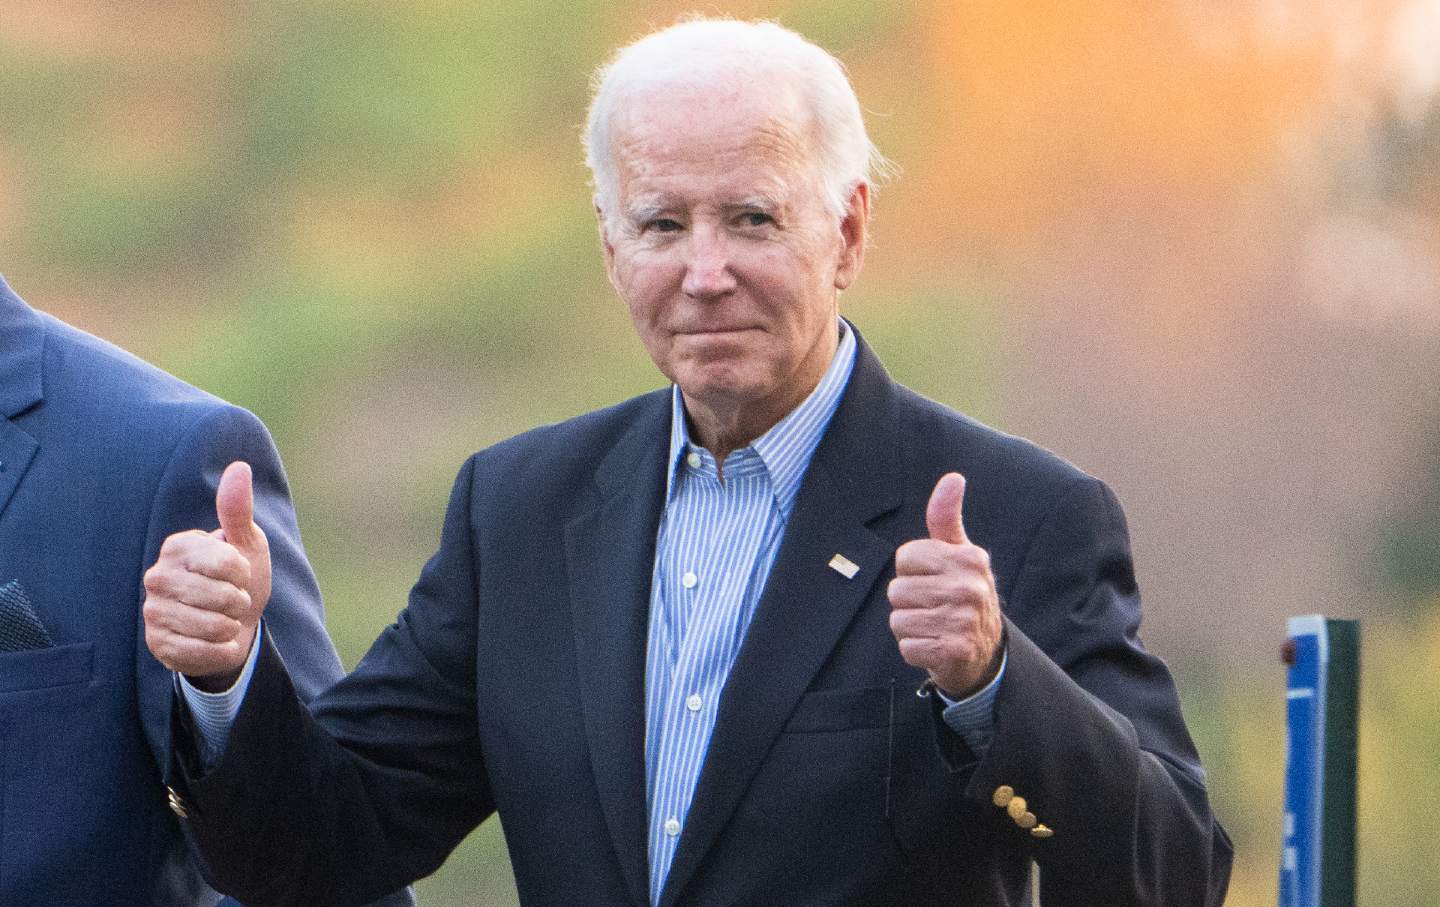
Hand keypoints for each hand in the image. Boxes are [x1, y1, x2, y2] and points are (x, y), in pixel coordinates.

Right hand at [143, 461, 272, 690]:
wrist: (233, 626)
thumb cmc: (239, 580)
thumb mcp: (246, 544)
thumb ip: (238, 509)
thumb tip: (239, 467)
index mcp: (178, 547)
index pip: (225, 562)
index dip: (243, 572)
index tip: (239, 572)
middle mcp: (158, 576)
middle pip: (221, 596)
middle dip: (239, 602)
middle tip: (234, 600)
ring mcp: (153, 611)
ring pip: (212, 626)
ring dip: (231, 626)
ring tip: (226, 619)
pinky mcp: (158, 644)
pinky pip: (202, 651)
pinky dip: (221, 650)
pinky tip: (217, 641)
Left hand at [887, 472, 1002, 697]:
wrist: (985, 653)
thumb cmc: (962, 594)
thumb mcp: (959, 553)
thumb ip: (946, 517)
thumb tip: (953, 478)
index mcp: (968, 558)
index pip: (904, 557)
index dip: (911, 571)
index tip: (932, 579)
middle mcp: (969, 587)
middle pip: (897, 591)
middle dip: (908, 602)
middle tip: (933, 608)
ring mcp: (964, 621)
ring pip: (898, 620)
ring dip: (910, 627)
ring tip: (934, 626)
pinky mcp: (954, 652)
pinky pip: (906, 647)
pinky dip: (914, 650)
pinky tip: (935, 646)